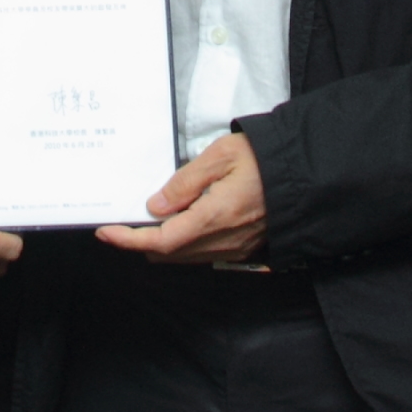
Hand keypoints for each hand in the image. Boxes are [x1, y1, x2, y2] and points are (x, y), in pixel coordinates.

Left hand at [96, 132, 266, 263]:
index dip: (129, 240)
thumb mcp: (220, 156)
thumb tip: (154, 205)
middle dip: (142, 240)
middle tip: (126, 218)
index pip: (160, 240)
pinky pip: (202, 253)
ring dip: (163, 241)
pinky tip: (182, 219)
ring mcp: (233, 249)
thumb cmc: (264, 159)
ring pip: (184, 256)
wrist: (304, 175)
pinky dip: (184, 241)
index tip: (107, 232)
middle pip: (168, 253)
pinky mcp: (242, 249)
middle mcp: (222, 241)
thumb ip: (184, 182)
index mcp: (213, 217)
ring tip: (153, 215)